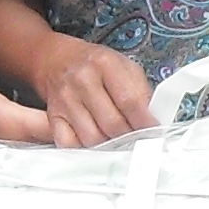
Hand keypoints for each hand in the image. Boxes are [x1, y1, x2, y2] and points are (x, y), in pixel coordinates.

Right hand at [29, 36, 156, 146]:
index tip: (155, 137)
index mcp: (105, 64)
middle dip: (130, 139)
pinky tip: (96, 147)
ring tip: (120, 146)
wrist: (57, 58)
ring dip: (110, 148)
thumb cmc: (95, 65)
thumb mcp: (124, 67)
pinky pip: (69, 144)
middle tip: (140, 144)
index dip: (146, 124)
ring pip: (92, 138)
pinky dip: (85, 150)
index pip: (130, 101)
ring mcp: (65, 99)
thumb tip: (154, 123)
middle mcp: (82, 80)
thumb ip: (141, 92)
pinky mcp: (53, 116)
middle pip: (112, 124)